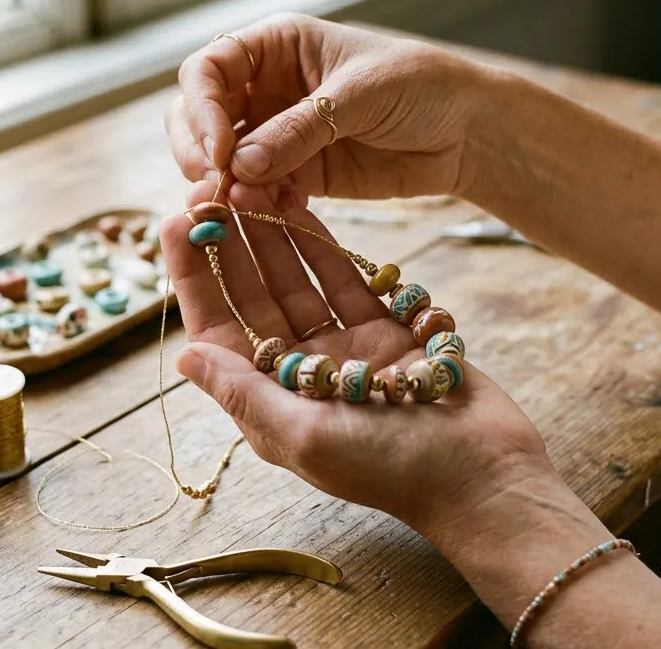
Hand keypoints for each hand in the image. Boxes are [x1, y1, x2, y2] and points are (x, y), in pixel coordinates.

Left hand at [160, 180, 552, 539]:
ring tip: (255, 185)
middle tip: (216, 188)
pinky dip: (325, 247)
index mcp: (270, 401)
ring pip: (299, 282)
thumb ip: (244, 393)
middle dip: (233, 245)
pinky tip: (303, 209)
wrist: (486, 475)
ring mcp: (344, 349)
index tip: (175, 223)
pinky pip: (347, 282)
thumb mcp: (304, 435)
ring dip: (275, 237)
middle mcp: (300, 373)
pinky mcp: (385, 333)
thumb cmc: (392, 470)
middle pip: (255, 297)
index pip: (219, 329)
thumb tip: (183, 356)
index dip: (194, 277)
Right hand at [167, 13, 497, 199]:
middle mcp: (266, 88)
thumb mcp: (359, 95)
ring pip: (218, 159)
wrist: (466, 131)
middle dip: (197, 149)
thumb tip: (238, 166)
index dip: (202, 108)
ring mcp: (276, 134)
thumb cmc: (420, 85)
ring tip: (238, 205)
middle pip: (196, 116)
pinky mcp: (296, 175)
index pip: (208, 70)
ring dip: (220, 183)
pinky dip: (253, 205)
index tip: (220, 149)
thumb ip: (300, 128)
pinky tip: (270, 214)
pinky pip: (255, 191)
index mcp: (276, 47)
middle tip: (216, 184)